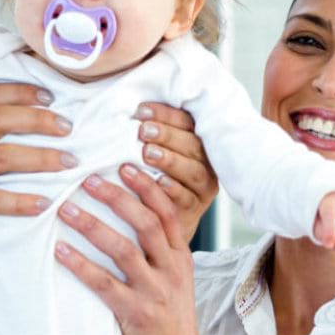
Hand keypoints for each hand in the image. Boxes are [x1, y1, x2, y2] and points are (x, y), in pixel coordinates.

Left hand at [55, 174, 199, 334]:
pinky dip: (80, 265)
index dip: (147, 187)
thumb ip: (157, 249)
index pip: (167, 212)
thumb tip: (127, 210)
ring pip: (124, 250)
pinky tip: (60, 251)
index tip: (125, 164)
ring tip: (66, 209)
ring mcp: (155, 292)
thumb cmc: (166, 314)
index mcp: (180, 257)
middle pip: (145, 223)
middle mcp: (171, 270)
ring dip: (92, 226)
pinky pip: (104, 284)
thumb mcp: (172, 277)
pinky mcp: (137, 313)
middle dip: (117, 198)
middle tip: (88, 180)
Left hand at [131, 103, 217, 243]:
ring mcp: (202, 187)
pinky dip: (173, 189)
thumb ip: (147, 133)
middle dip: (167, 135)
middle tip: (143, 131)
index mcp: (197, 141)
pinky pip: (187, 197)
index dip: (165, 114)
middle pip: (192, 144)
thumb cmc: (148, 177)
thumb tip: (128, 112)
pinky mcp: (195, 209)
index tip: (140, 111)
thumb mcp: (150, 152)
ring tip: (146, 153)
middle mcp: (205, 163)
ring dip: (170, 160)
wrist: (157, 224)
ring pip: (193, 170)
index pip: (187, 121)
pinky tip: (158, 181)